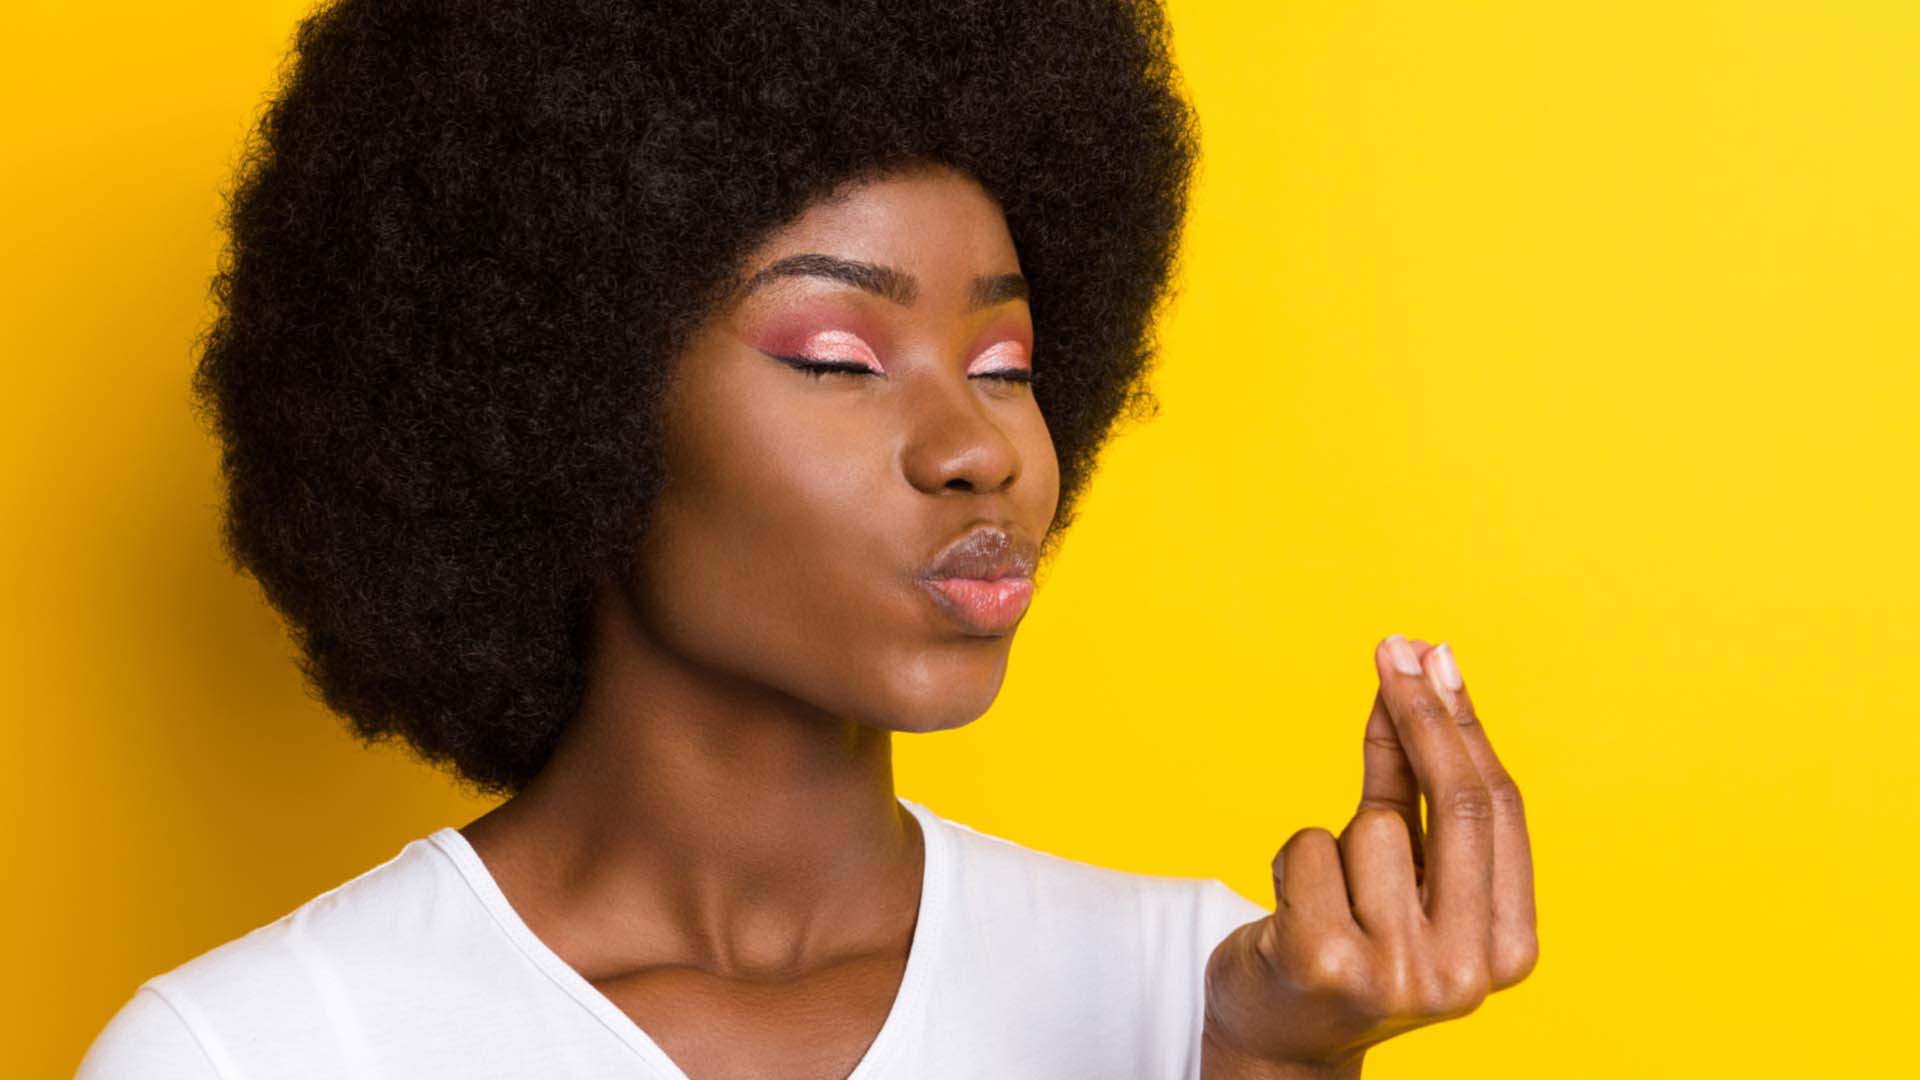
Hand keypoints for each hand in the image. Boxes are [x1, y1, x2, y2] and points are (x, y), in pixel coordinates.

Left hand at [1200, 636, 1538, 1077]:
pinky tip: (1291, 910)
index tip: (1433, 654)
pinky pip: (1307, 848)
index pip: (1494, 810)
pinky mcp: (1323, 964)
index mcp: (1508, 951)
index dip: (1461, 723)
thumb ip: (1411, 780)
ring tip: (1328, 896)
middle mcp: (1465, 973)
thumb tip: (1419, 667)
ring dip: (1336, 841)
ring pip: (1370, 827)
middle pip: (1453, 804)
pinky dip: (1290, 861)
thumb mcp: (1396, 866)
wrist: (1281, 1037)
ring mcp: (1397, 975)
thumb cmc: (1346, 937)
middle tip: (1392, 645)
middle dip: (1420, 712)